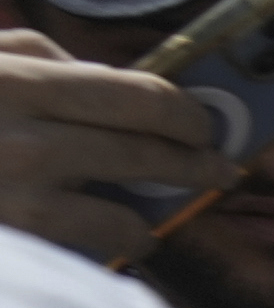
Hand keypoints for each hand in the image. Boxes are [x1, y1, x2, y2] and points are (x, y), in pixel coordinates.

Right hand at [0, 33, 218, 269]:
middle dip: (195, 167)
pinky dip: (106, 251)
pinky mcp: (20, 242)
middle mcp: (28, 138)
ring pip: (127, 220)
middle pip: (148, 154)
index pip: (138, 95)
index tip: (206, 124)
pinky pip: (88, 256)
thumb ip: (30, 51)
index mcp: (17, 79)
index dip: (186, 113)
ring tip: (148, 223)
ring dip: (147, 222)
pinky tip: (109, 245)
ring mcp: (22, 197)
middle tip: (219, 173)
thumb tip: (103, 75)